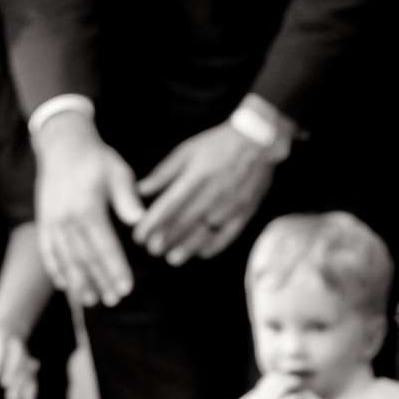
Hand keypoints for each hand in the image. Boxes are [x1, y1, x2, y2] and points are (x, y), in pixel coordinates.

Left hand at [0, 324, 40, 398]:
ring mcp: (25, 357)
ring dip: (21, 384)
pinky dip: (31, 389)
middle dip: (12, 371)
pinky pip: (32, 378)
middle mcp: (15, 346)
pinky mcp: (29, 367)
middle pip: (17, 357)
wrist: (7, 329)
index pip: (0, 348)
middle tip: (5, 384)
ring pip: (26, 369)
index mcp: (0, 338)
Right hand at [32, 113, 144, 308]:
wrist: (62, 145)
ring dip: (78, 282)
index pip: (104, 246)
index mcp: (87, 207)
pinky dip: (55, 270)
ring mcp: (52, 222)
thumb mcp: (117, 171)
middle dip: (99, 281)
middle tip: (114, 300)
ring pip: (65, 259)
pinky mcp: (44, 222)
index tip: (126, 287)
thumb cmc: (96, 158)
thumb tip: (140, 220)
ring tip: (90, 301)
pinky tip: (64, 285)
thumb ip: (126, 197)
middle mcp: (66, 219)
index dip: (115, 269)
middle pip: (84, 258)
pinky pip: (48, 251)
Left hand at [135, 123, 278, 266]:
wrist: (259, 140)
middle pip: (184, 223)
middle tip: (152, 250)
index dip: (152, 224)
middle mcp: (212, 194)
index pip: (168, 207)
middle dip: (166, 239)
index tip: (139, 236)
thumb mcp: (187, 151)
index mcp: (195, 178)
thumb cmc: (218, 144)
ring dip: (187, 247)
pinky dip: (214, 246)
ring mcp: (230, 205)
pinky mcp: (245, 211)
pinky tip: (201, 252)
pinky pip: (228, 234)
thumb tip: (140, 189)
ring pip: (204, 233)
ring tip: (173, 258)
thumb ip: (163, 173)